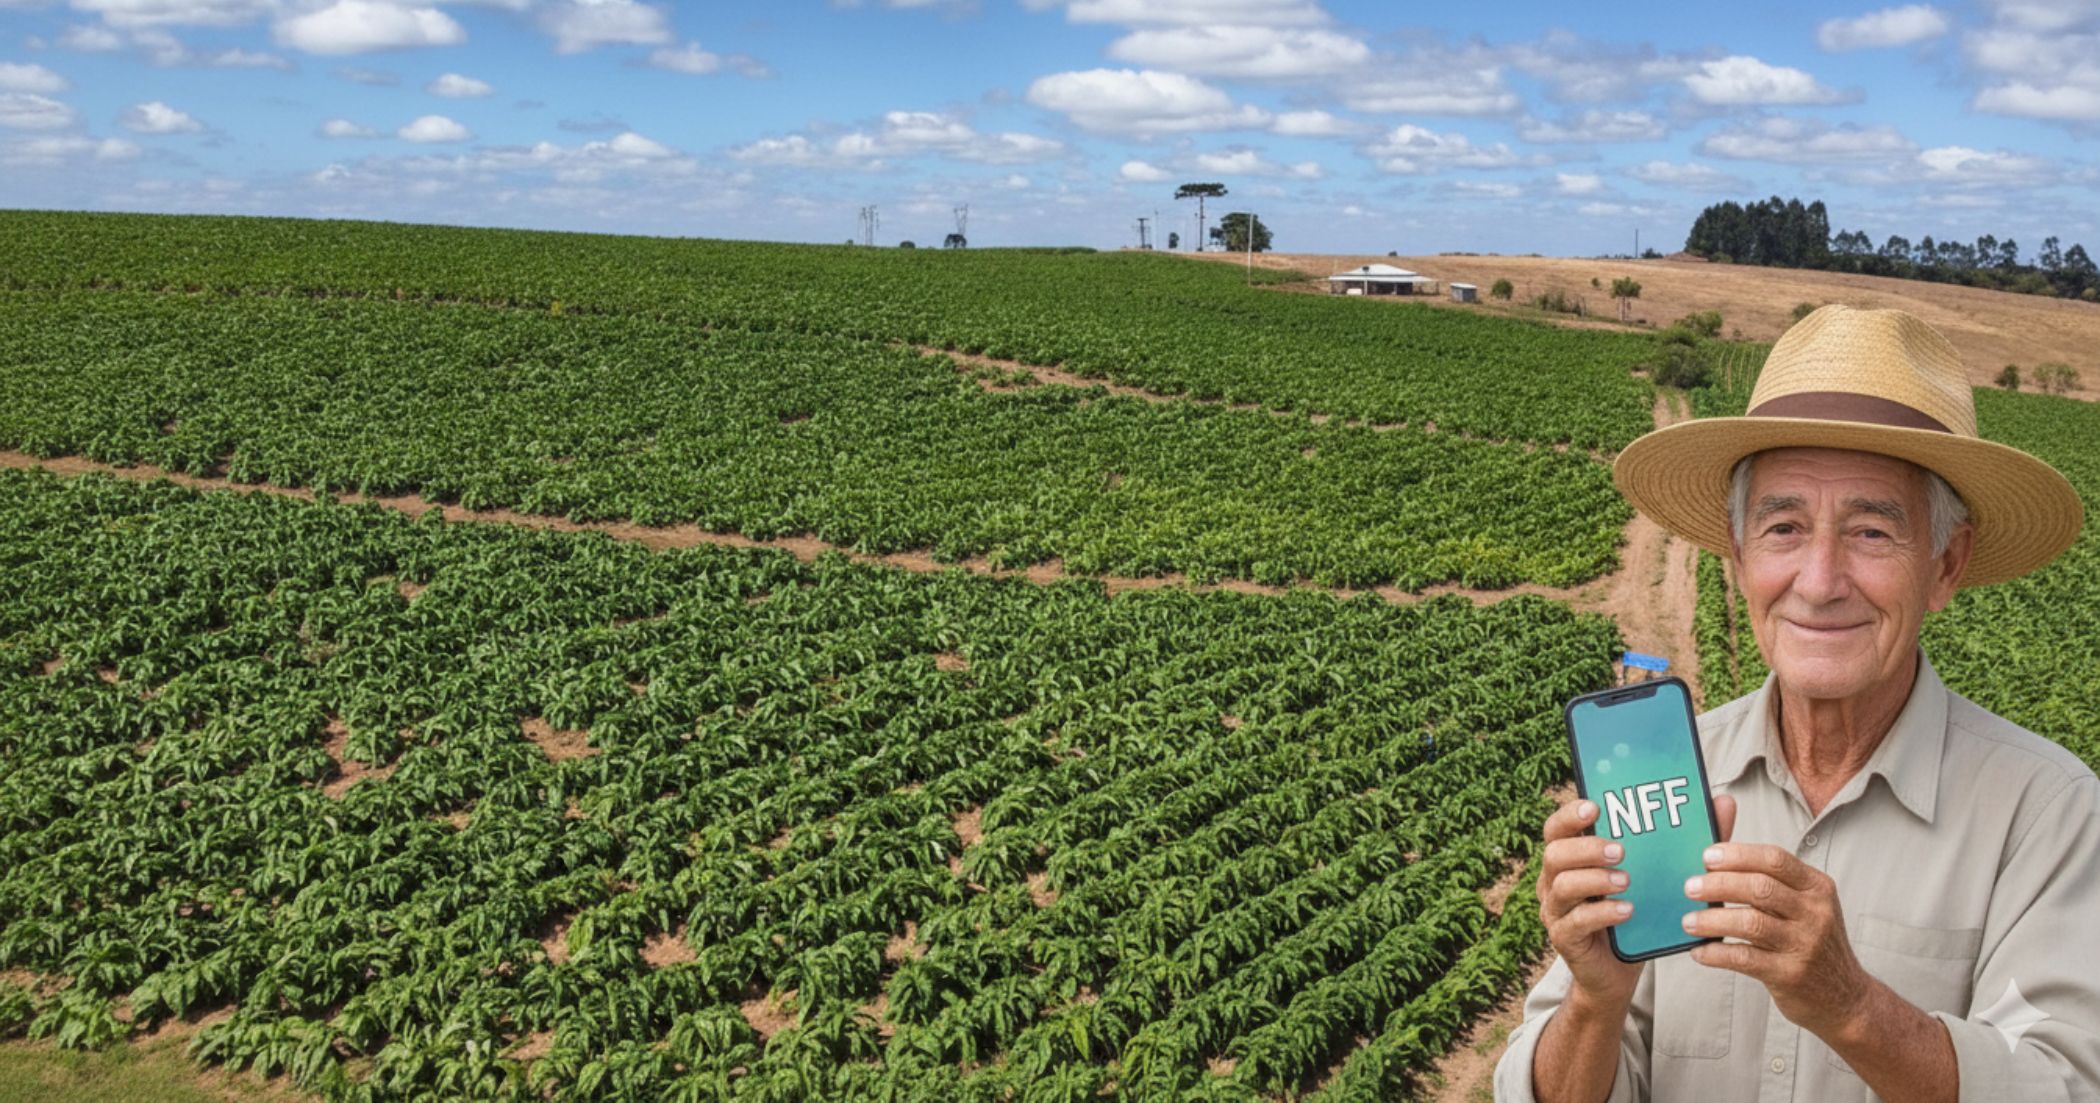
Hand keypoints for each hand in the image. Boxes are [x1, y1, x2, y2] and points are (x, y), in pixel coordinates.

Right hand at [1536, 792, 1738, 1007]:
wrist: (1616, 973)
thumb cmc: (1635, 916)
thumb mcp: (1658, 877)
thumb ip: (1688, 840)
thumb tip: (1723, 801)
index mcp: (1571, 858)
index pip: (1557, 827)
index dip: (1571, 814)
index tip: (1595, 807)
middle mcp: (1555, 880)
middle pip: (1554, 852)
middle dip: (1587, 847)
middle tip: (1621, 851)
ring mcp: (1557, 910)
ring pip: (1563, 884)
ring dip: (1595, 879)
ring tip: (1626, 880)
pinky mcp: (1565, 938)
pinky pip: (1576, 921)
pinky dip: (1603, 913)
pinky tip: (1627, 911)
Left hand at [1682, 830, 1871, 1037]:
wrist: (1845, 998)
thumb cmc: (1812, 943)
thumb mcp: (1807, 907)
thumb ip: (1773, 885)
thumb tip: (1714, 866)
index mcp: (1817, 887)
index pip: (1774, 859)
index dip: (1737, 855)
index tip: (1706, 857)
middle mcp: (1816, 912)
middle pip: (1759, 887)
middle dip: (1718, 884)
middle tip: (1689, 887)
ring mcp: (1805, 944)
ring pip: (1750, 922)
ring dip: (1711, 920)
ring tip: (1688, 922)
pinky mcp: (1790, 974)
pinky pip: (1744, 958)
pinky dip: (1716, 953)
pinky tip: (1699, 952)